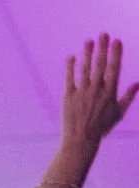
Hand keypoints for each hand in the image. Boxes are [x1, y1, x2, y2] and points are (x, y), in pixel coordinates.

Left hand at [62, 35, 136, 150]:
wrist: (81, 140)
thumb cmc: (101, 127)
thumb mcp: (118, 112)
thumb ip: (128, 96)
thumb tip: (138, 83)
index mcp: (110, 92)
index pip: (114, 68)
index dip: (116, 54)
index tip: (117, 41)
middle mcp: (96, 90)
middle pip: (100, 65)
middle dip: (102, 48)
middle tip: (103, 34)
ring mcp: (82, 92)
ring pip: (85, 69)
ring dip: (87, 53)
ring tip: (89, 41)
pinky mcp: (68, 96)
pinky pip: (69, 78)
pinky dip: (70, 67)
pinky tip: (71, 57)